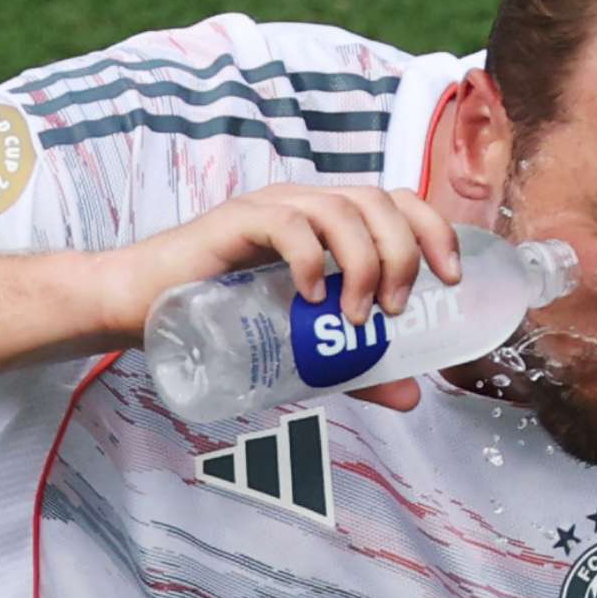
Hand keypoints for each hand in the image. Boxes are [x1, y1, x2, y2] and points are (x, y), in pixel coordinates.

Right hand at [107, 185, 463, 410]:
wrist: (146, 309)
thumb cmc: (225, 320)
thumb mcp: (305, 349)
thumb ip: (357, 367)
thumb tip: (413, 395)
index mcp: (332, 224)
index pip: (399, 202)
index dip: (434, 232)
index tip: (450, 280)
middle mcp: (307, 205)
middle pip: (380, 202)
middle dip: (403, 255)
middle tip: (396, 312)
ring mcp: (272, 209)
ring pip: (340, 208)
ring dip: (364, 262)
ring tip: (357, 316)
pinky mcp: (236, 221)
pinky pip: (286, 224)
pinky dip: (310, 259)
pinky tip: (311, 298)